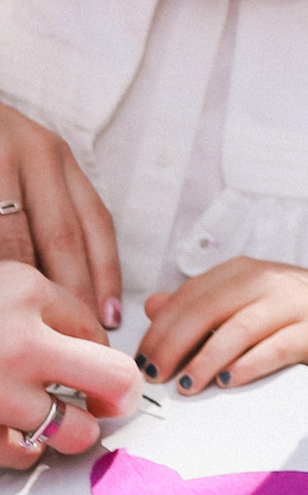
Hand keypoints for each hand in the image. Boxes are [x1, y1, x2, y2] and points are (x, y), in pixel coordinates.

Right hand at [0, 102, 120, 334]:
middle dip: (71, 294)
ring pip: (15, 243)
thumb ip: (50, 214)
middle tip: (74, 341)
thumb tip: (79, 294)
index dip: (106, 275)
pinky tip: (4, 297)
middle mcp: (30, 153)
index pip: (93, 220)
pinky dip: (2, 270)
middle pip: (60, 236)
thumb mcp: (24, 167)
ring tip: (28, 330)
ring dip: (25, 287)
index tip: (110, 320)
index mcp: (53, 155)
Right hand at [0, 271, 139, 464]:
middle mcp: (18, 346)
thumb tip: (92, 340)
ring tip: (61, 418)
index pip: (94, 326)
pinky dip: (28, 450)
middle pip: (115, 379)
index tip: (86, 355)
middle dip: (121, 394)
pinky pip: (24, 455)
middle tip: (112, 398)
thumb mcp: (2, 283)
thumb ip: (48, 304)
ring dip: (76, 429)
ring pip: (76, 431)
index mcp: (26, 294)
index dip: (98, 344)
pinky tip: (21, 433)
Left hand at [138, 260, 307, 391]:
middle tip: (157, 376)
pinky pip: (277, 347)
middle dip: (175, 345)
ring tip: (187, 386)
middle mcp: (266, 280)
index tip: (143, 360)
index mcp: (241, 272)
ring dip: (206, 359)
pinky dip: (248, 365)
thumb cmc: (289, 310)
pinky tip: (228, 381)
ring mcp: (294, 303)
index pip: (189, 296)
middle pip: (208, 310)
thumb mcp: (242, 299)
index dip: (161, 329)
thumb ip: (198, 303)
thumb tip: (153, 306)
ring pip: (239, 328)